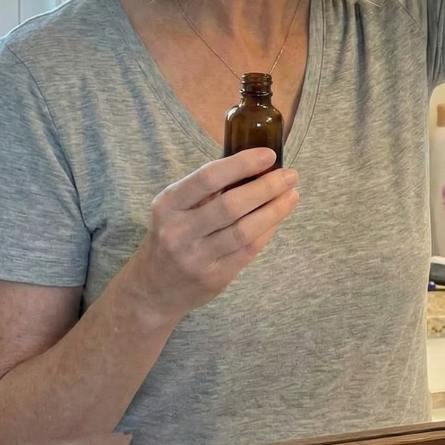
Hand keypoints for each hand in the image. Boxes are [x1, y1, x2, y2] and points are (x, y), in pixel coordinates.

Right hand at [124, 149, 298, 325]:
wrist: (152, 288)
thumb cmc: (172, 234)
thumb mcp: (176, 207)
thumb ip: (208, 188)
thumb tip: (257, 166)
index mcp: (168, 204)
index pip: (208, 177)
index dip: (242, 164)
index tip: (268, 155)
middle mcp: (178, 231)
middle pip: (231, 205)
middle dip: (267, 187)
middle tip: (290, 175)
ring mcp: (196, 258)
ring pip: (245, 230)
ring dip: (275, 210)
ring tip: (292, 195)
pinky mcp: (213, 277)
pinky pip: (248, 249)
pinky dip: (267, 230)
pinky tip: (277, 217)